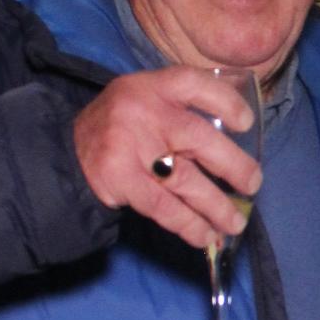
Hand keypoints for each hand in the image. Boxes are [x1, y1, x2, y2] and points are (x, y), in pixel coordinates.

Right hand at [74, 68, 260, 254]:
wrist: (66, 150)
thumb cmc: (124, 125)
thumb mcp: (147, 98)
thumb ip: (185, 107)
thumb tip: (239, 139)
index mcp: (154, 86)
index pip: (195, 84)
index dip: (226, 102)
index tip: (247, 124)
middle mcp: (143, 111)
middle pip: (197, 137)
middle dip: (232, 164)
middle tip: (253, 184)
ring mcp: (129, 146)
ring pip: (184, 179)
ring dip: (216, 206)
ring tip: (235, 223)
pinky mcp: (119, 179)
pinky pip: (163, 207)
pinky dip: (188, 224)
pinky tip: (206, 236)